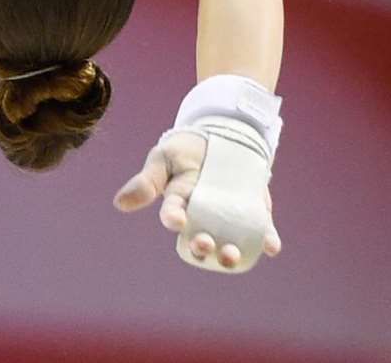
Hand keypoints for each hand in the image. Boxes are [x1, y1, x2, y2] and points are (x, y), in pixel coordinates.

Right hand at [113, 128, 280, 271]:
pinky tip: (271, 246)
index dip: (174, 219)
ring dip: (231, 254)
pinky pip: (261, 231)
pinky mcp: (253, 213)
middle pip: (202, 240)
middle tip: (206, 243)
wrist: (223, 134)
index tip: (176, 220)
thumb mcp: (165, 157)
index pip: (174, 215)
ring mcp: (229, 217)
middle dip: (203, 247)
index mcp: (179, 204)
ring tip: (231, 256)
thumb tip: (119, 203)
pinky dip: (267, 240)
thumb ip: (147, 180)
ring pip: (230, 243)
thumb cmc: (187, 149)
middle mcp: (204, 217)